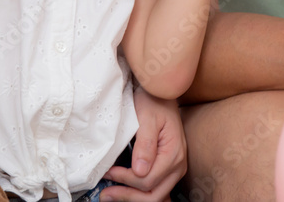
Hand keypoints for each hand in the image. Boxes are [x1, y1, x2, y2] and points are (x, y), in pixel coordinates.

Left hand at [101, 87, 186, 201]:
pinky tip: (127, 191)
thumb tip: (139, 170)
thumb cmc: (153, 101)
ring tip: (111, 194)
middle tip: (105, 193)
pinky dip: (141, 193)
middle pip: (153, 194)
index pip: (148, 180)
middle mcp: (178, 165)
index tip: (109, 172)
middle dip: (128, 195)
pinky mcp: (168, 167)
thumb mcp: (147, 118)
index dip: (126, 180)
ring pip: (156, 195)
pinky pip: (157, 188)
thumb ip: (145, 144)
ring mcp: (175, 168)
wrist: (161, 92)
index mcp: (173, 153)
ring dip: (133, 197)